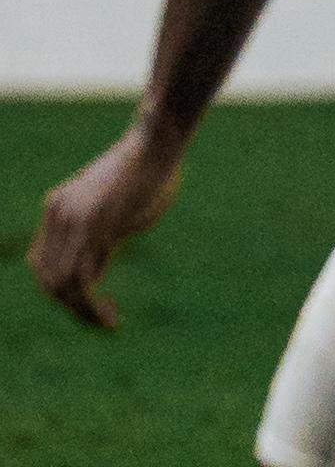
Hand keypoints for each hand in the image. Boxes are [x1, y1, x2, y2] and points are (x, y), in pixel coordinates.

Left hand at [29, 122, 184, 330]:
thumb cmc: (152, 173)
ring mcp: (71, 219)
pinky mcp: (91, 225)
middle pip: (47, 278)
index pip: (44, 265)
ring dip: (82, 312)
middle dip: (73, 309)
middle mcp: (57, 214)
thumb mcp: (120, 212)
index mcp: (59, 209)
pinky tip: (111, 317)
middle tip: (104, 321)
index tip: (97, 306)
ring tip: (109, 323)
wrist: (157, 144)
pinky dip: (91, 307)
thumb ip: (103, 239)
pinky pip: (79, 279)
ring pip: (60, 284)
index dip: (64, 294)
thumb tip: (95, 273)